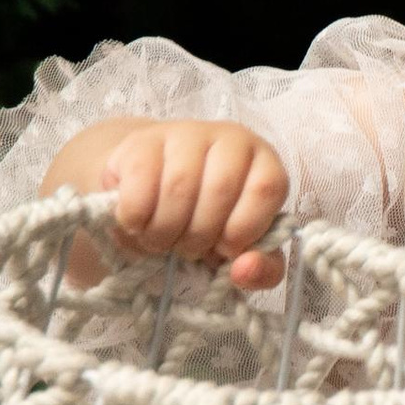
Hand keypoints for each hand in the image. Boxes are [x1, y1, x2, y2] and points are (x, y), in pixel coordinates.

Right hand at [43, 118, 288, 291]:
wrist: (154, 193)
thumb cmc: (206, 221)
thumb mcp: (240, 249)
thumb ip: (260, 268)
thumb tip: (245, 271)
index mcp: (263, 160)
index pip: (267, 187)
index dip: (246, 227)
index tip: (225, 248)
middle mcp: (228, 138)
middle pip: (220, 190)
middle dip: (200, 236)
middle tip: (188, 248)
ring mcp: (183, 133)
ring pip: (178, 186)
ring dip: (165, 231)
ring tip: (162, 240)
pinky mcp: (141, 141)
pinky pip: (140, 185)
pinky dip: (136, 219)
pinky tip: (138, 225)